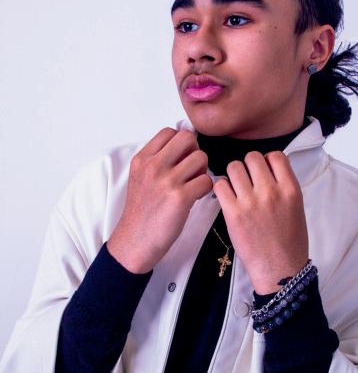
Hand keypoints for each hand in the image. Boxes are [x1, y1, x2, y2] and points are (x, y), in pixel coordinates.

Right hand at [107, 128, 212, 273]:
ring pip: (201, 158)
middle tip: (191, 169)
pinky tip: (196, 197)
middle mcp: (153, 166)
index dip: (181, 143)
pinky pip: (207, 181)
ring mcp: (166, 181)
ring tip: (193, 184)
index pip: (170, 132)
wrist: (135, 241)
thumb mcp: (140, 177)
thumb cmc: (142, 211)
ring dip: (203, 171)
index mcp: (142, 159)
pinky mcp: (180, 198)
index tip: (181, 159)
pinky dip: (206, 188)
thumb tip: (185, 143)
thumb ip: (157, 159)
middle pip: (187, 138)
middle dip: (195, 151)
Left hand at [213, 151, 308, 293]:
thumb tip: (268, 169)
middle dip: (248, 166)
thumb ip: (284, 186)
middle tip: (247, 180)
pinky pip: (220, 185)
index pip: (275, 156)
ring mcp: (251, 202)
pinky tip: (227, 198)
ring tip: (236, 189)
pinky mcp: (233, 213)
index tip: (263, 170)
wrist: (280, 270)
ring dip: (233, 175)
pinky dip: (221, 188)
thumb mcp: (297, 208)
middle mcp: (271, 192)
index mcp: (291, 189)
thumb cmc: (290, 242)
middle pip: (252, 157)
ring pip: (234, 167)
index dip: (267, 160)